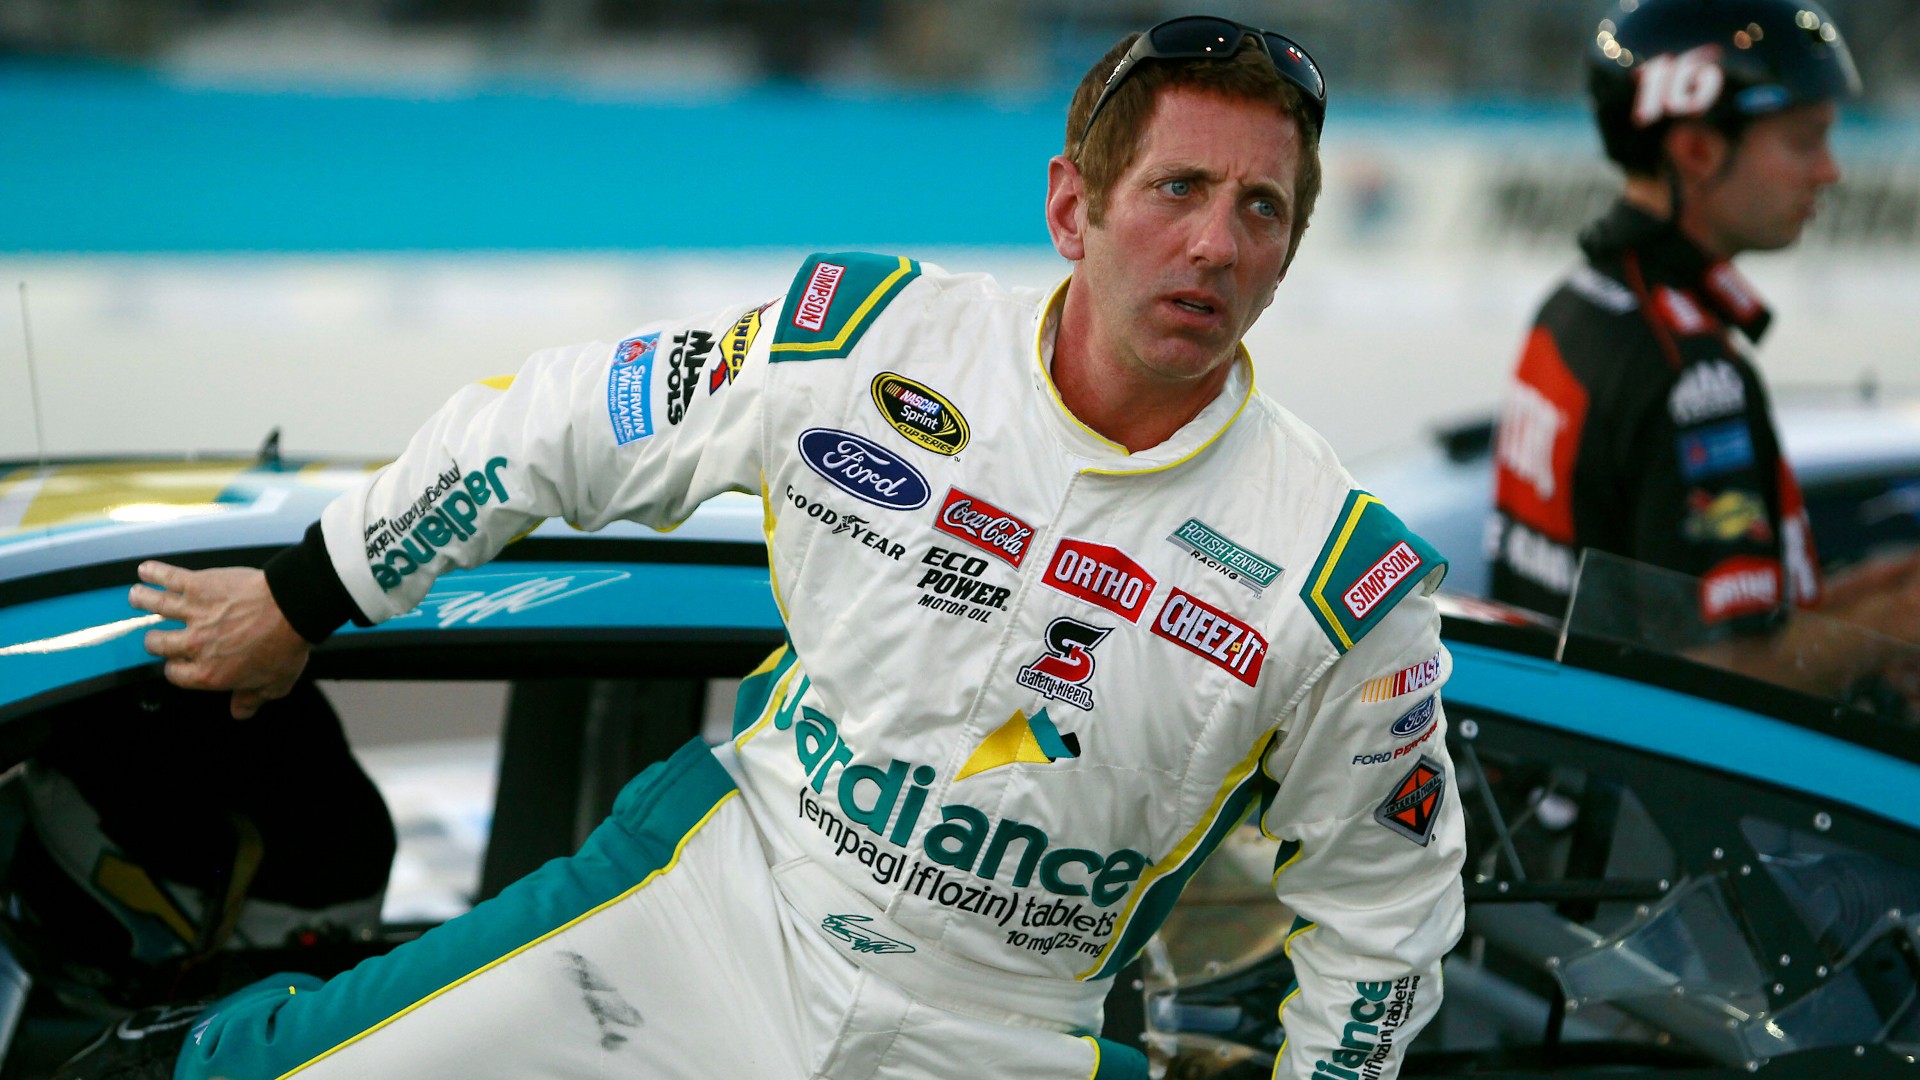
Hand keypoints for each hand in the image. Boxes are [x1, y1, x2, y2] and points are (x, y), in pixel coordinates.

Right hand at [128, 561, 310, 718]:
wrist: (293, 608)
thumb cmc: (286, 645)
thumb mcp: (274, 685)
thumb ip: (251, 700)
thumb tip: (240, 712)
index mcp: (209, 671)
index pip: (176, 675)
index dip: (175, 669)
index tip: (176, 664)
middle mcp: (195, 643)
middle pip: (158, 643)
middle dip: (155, 640)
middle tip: (155, 636)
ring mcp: (194, 612)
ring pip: (156, 606)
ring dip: (142, 601)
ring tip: (136, 597)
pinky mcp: (200, 585)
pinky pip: (170, 578)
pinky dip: (155, 572)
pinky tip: (146, 570)